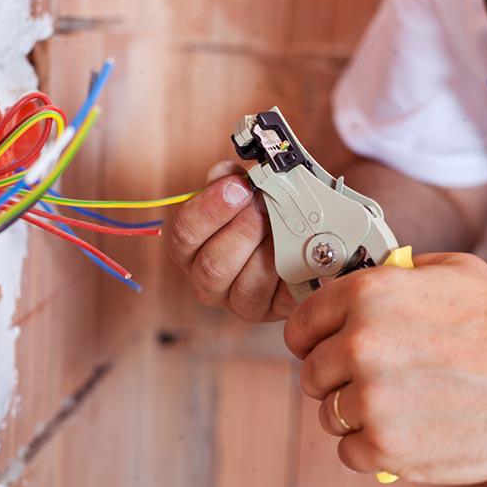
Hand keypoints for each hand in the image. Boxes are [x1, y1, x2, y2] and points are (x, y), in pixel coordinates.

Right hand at [166, 161, 294, 320]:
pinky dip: (296, 273)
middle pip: (213, 265)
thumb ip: (229, 180)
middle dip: (244, 230)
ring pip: (248, 287)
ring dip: (270, 252)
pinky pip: (284, 299)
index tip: (238, 187)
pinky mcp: (275, 312)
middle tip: (266, 205)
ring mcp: (240, 303)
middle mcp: (208, 282)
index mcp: (190, 250)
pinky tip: (302, 250)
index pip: (183, 233)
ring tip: (287, 226)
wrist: (297, 239)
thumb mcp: (241, 192)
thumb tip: (226, 173)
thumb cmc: (261, 215)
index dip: (210, 208)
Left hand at [285, 252, 486, 483]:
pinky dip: (372, 448)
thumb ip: (397, 274)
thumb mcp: (450, 271)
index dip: (308, 338)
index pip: (302, 323)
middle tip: (370, 381)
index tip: (315, 348)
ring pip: (330, 414)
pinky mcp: (388, 447)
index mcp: (367, 295)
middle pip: (313, 373)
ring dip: (355, 414)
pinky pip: (349, 451)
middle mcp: (360, 344)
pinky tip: (405, 433)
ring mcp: (371, 398)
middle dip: (336, 377)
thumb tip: (369, 278)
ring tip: (398, 407)